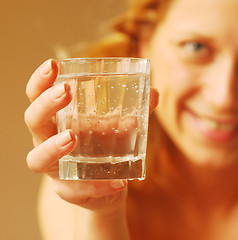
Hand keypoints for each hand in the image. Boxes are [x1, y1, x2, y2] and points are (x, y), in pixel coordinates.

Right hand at [24, 59, 158, 212]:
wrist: (109, 186)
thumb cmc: (107, 148)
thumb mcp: (121, 127)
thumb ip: (136, 111)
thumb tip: (154, 93)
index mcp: (59, 120)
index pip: (39, 97)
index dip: (40, 81)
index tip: (52, 64)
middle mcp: (49, 142)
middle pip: (34, 122)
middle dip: (45, 105)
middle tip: (64, 91)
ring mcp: (56, 169)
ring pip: (38, 159)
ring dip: (53, 147)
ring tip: (72, 137)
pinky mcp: (69, 191)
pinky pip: (76, 190)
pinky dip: (98, 186)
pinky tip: (119, 182)